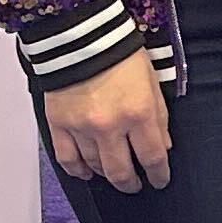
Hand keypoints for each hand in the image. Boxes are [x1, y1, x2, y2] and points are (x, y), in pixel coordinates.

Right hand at [45, 52, 171, 191]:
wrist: (81, 37)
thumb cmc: (120, 54)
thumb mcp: (151, 83)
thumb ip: (159, 118)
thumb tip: (163, 146)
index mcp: (138, 113)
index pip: (153, 157)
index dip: (159, 174)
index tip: (160, 180)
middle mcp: (110, 126)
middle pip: (122, 171)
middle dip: (132, 184)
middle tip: (137, 185)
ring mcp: (82, 128)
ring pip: (95, 167)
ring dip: (107, 175)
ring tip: (114, 175)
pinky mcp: (59, 125)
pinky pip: (67, 159)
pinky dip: (78, 170)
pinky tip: (87, 172)